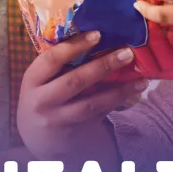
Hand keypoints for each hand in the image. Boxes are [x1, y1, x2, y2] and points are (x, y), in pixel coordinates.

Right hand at [17, 31, 145, 167]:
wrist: (37, 137)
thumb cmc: (42, 96)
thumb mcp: (40, 80)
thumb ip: (59, 64)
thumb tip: (97, 36)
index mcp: (32, 80)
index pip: (51, 59)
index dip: (74, 46)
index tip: (97, 34)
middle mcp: (42, 100)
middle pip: (75, 81)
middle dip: (103, 65)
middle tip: (126, 52)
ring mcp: (58, 118)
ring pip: (92, 103)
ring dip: (119, 89)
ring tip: (141, 78)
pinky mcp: (73, 131)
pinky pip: (99, 114)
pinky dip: (117, 101)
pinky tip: (134, 91)